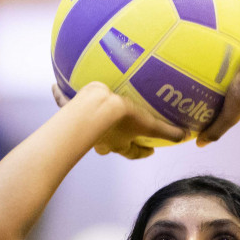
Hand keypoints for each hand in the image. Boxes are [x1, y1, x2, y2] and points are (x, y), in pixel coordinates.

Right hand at [52, 81, 186, 158]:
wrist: (94, 107)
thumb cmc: (121, 118)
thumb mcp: (148, 124)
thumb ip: (167, 131)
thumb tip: (185, 136)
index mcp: (118, 142)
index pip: (132, 152)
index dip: (141, 152)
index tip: (149, 150)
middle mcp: (100, 138)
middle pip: (107, 144)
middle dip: (113, 141)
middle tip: (120, 133)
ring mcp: (84, 125)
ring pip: (84, 124)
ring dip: (85, 119)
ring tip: (86, 109)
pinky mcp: (71, 109)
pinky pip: (63, 102)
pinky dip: (59, 95)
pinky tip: (55, 86)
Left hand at [198, 0, 239, 145]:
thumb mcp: (227, 114)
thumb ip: (214, 128)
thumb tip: (199, 144)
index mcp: (238, 78)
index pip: (228, 72)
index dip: (221, 68)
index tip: (212, 64)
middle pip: (235, 49)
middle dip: (228, 43)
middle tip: (214, 34)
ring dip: (239, 22)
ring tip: (226, 7)